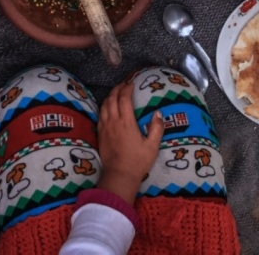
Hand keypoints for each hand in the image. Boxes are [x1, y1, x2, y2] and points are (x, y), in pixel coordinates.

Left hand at [96, 81, 163, 202]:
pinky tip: (107, 107)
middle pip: (112, 98)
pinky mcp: (100, 133)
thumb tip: (158, 113)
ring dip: (110, 96)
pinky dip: (104, 106)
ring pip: (104, 105)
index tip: (132, 83)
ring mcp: (105, 127)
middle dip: (118, 88)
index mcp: (126, 122)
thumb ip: (156, 128)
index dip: (127, 88)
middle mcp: (113, 121)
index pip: (124, 98)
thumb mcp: (152, 146)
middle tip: (124, 84)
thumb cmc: (137, 161)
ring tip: (116, 93)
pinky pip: (100, 114)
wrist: (119, 175)